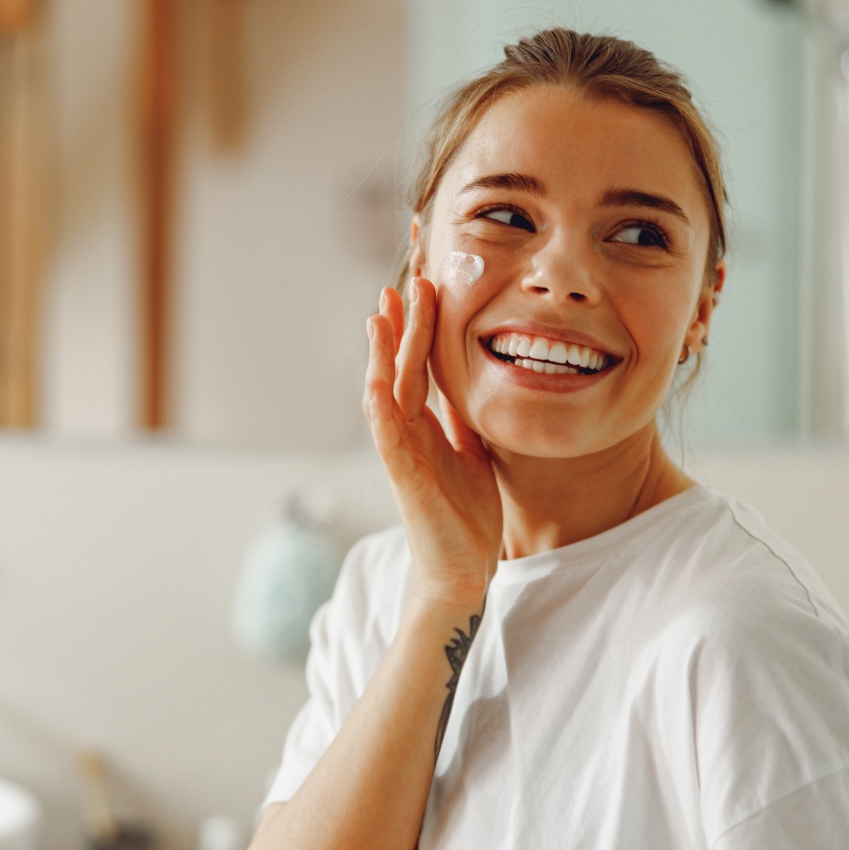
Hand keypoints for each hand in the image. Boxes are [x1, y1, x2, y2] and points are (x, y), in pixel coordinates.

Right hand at [364, 280, 502, 613]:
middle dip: (403, 326)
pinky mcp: (403, 477)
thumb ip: (463, 423)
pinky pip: (387, 436)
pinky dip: (380, 406)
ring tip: (382, 314)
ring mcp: (402, 453)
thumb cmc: (466, 514)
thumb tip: (467, 392)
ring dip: (383, 355)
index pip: (421, 368)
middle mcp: (410, 433)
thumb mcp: (473, 455)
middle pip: (402, 369)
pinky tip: (376, 379)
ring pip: (387, 393)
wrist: (463, 568)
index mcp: (428, 426)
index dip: (420, 329)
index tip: (425, 289)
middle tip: (406, 281)